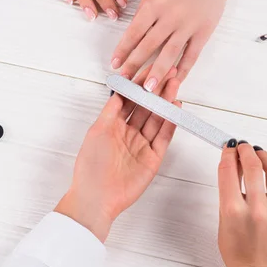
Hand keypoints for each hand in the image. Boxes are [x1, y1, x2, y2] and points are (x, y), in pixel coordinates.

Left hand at [55, 68, 180, 241]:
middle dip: (157, 90)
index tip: (150, 69)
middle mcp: (129, 134)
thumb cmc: (91, 167)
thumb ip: (111, 110)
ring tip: (175, 85)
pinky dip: (170, 122)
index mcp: (113, 126)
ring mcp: (142, 145)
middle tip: (169, 73)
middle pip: (146, 107)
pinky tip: (175, 108)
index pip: (130, 100)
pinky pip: (164, 137)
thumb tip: (119, 89)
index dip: (140, 85)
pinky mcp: (153, 158)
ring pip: (157, 119)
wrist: (97, 197)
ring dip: (166, 102)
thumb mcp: (97, 131)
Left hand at [110, 0, 238, 88]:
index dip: (123, 50)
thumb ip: (145, 14)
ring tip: (149, 89)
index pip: (134, 31)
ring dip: (157, 72)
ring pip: (170, 53)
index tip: (115, 64)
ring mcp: (188, 24)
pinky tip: (174, 80)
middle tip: (126, 82)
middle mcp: (170, 14)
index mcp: (154, 3)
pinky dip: (183, 70)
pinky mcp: (203, 32)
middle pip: (149, 45)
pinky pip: (191, 55)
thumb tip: (131, 39)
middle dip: (135, 65)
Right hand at [217, 140, 266, 266]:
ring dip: (265, 156)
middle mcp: (257, 210)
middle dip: (246, 150)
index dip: (228, 153)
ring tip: (259, 154)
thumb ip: (229, 189)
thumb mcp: (223, 217)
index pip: (229, 170)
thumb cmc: (237, 248)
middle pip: (253, 166)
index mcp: (233, 211)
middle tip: (243, 146)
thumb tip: (235, 162)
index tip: (229, 147)